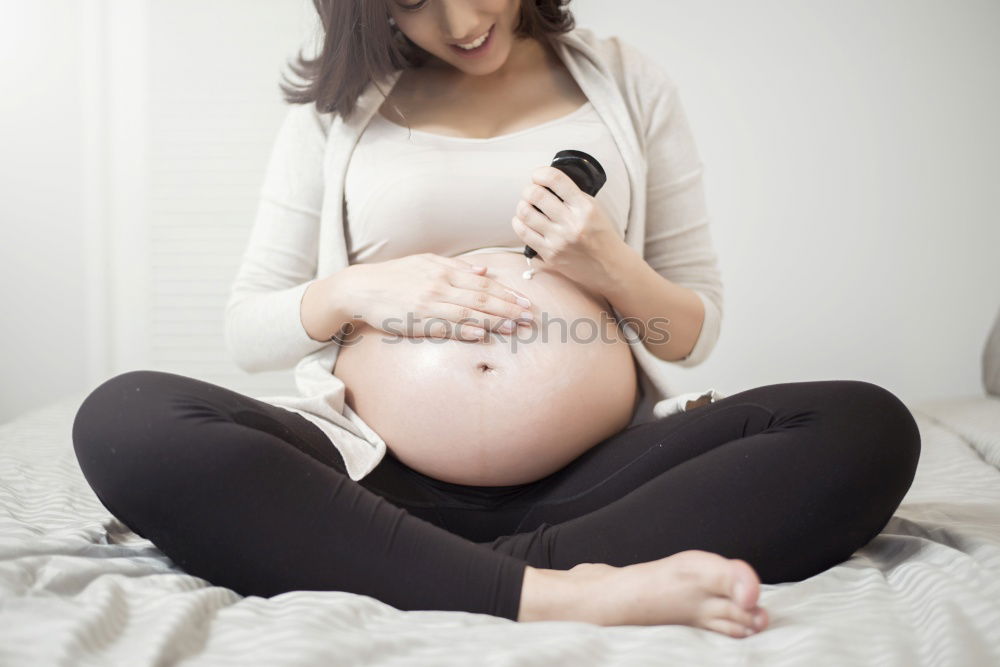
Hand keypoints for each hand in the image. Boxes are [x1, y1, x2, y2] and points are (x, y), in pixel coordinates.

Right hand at [346, 253, 532, 340]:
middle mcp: (440, 286)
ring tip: (514, 326)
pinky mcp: (417, 320)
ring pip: (468, 312)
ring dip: (493, 319)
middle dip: (508, 307)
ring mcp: (429, 303)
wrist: (360, 288)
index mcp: (444, 271)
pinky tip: (481, 333)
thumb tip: (483, 270)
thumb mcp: (424, 262)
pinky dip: (465, 328)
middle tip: (529, 316)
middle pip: (481, 298)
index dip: (507, 293)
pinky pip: (446, 326)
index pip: (483, 284)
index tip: (526, 301)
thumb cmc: (393, 276)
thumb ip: (455, 267)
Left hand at [510, 165, 625, 291]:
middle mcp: (571, 224)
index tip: (537, 175)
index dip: (541, 173)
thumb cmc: (601, 236)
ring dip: (522, 206)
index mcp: (585, 208)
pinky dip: (519, 223)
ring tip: (526, 206)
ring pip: (525, 213)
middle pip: (535, 195)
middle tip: (530, 191)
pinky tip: (523, 221)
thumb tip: (547, 183)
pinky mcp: (550, 256)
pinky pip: (524, 234)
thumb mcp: (595, 209)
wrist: (610, 267)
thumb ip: (573, 196)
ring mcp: (559, 241)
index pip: (556, 180)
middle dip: (529, 189)